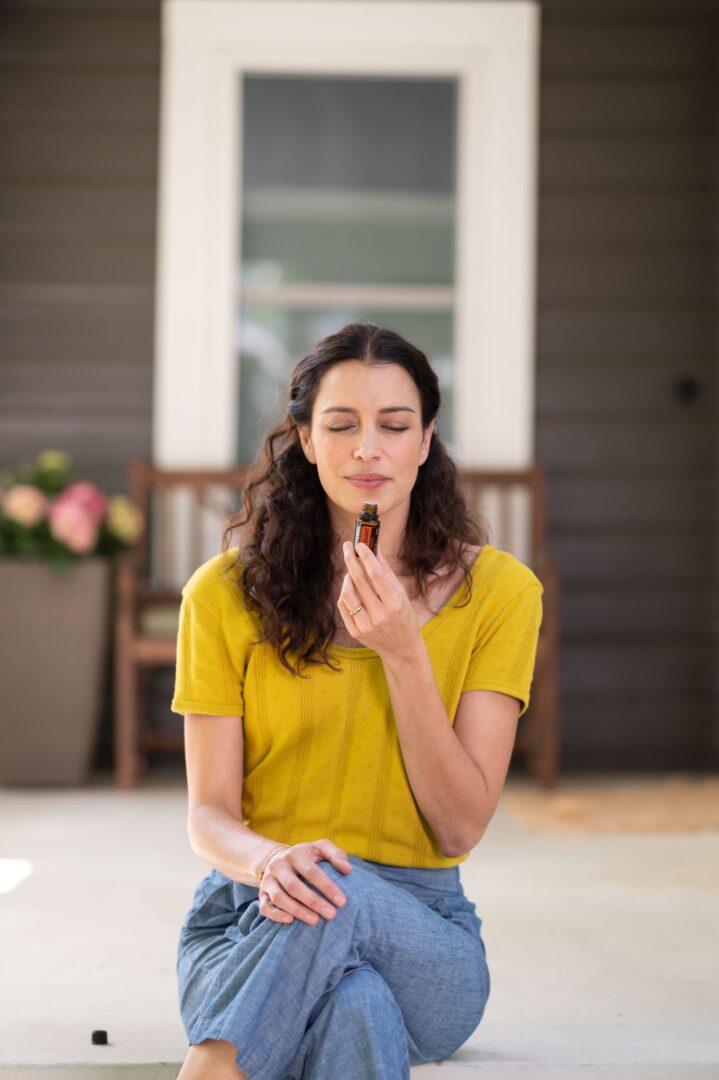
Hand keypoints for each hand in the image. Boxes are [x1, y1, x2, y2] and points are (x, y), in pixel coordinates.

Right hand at [257, 839, 351, 925]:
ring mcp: (268, 880)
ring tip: (315, 921)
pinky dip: (276, 915)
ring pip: (279, 897)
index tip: (342, 901)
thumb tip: (348, 869)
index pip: (312, 871)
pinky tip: (291, 921)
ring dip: (297, 911)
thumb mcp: (321, 848)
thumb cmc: (307, 856)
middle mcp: (279, 865)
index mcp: (295, 854)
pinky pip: (265, 906)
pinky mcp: (262, 893)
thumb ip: (336, 855)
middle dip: (313, 901)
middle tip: (331, 915)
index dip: (327, 887)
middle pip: (294, 886)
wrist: (278, 859)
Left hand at [337, 535, 421, 660]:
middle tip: (348, 547)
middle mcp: (380, 616)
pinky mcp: (356, 632)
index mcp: (395, 604)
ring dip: (347, 578)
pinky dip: (345, 593)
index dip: (366, 557)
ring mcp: (366, 626)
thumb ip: (385, 571)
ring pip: (348, 594)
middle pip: (360, 582)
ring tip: (351, 571)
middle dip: (352, 560)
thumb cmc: (403, 615)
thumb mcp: (400, 593)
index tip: (360, 544)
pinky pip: (343, 607)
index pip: (376, 575)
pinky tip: (350, 587)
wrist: (401, 647)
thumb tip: (374, 547)